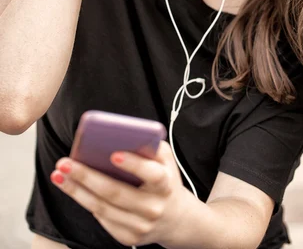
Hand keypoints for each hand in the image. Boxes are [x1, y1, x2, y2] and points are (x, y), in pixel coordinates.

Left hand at [51, 141, 186, 246]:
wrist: (175, 218)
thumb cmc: (165, 179)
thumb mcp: (165, 160)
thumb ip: (150, 145)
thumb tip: (122, 133)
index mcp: (165, 184)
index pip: (152, 174)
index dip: (134, 165)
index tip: (114, 154)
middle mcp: (153, 207)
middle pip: (115, 192)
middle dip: (86, 177)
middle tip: (65, 163)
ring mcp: (140, 226)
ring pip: (102, 208)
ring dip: (76, 191)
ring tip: (59, 174)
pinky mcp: (128, 238)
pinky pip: (102, 218)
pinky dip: (85, 201)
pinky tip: (72, 188)